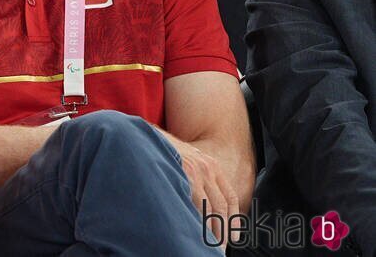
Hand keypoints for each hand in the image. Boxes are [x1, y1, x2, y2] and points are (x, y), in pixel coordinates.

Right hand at [163, 134, 238, 248]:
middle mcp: (208, 168)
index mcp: (211, 165)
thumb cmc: (162, 151)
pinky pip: (197, 205)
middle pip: (222, 206)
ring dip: (212, 230)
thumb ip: (197, 177)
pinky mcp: (187, 176)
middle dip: (223, 230)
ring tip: (209, 245)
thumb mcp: (186, 160)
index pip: (230, 197)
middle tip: (220, 247)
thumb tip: (201, 202)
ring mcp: (197, 172)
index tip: (234, 236)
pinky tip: (196, 230)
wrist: (146, 136)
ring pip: (211, 209)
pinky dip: (199, 221)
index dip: (233, 219)